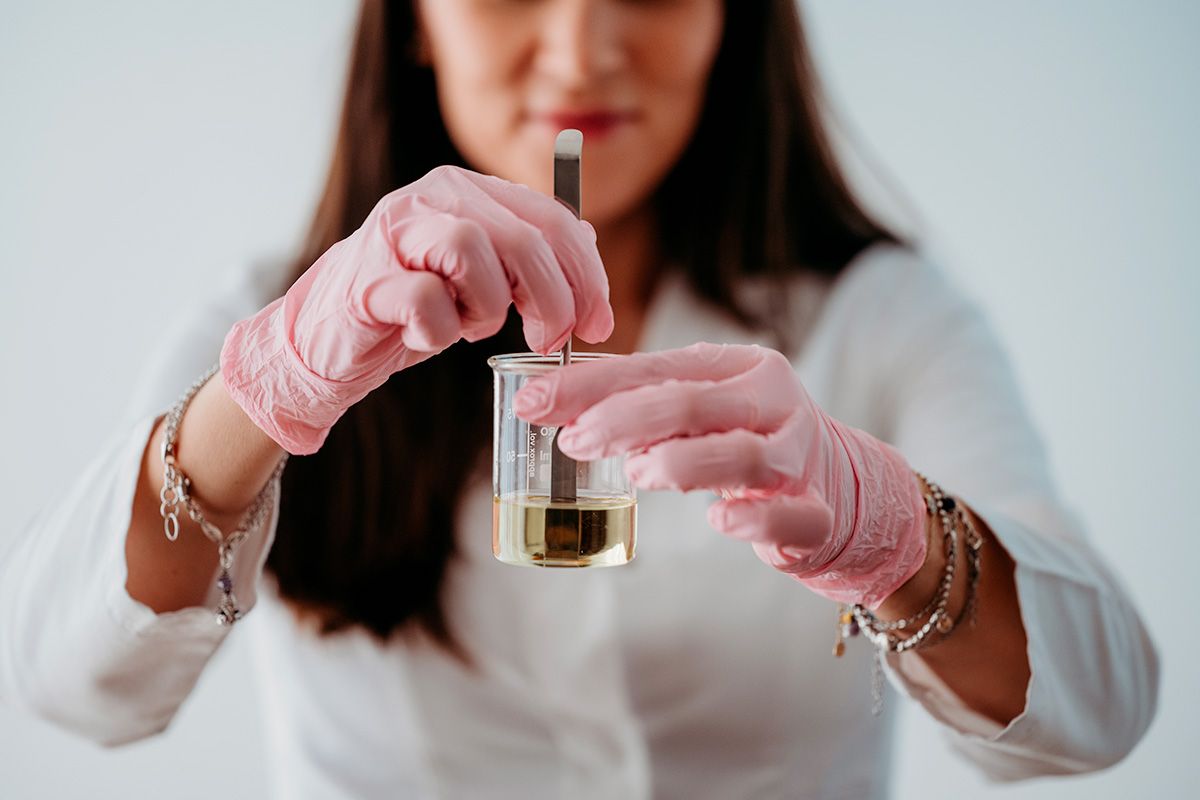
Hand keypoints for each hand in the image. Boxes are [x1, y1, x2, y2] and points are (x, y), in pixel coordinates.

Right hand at [220, 165, 613, 454]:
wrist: (327, 341)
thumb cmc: (411, 307)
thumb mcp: (481, 276)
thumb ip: (528, 255)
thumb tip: (589, 245)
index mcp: (468, 189)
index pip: (552, 218)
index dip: (587, 275)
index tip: (598, 324)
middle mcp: (431, 196)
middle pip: (524, 238)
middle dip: (554, 299)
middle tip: (552, 340)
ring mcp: (394, 232)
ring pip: (475, 252)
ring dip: (489, 307)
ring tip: (470, 327)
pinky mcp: (366, 279)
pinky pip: (427, 300)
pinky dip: (441, 331)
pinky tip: (427, 337)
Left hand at [512, 342, 926, 606]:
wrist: (842, 487)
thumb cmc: (746, 440)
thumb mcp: (699, 409)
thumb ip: (640, 403)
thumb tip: (554, 405)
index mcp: (739, 366)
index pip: (656, 366)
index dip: (590, 385)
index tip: (535, 403)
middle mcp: (773, 402)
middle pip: (695, 402)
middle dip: (625, 419)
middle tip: (576, 442)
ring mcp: (799, 457)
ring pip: (741, 454)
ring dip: (681, 462)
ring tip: (637, 474)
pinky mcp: (817, 511)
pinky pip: (788, 513)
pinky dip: (753, 517)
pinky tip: (720, 520)